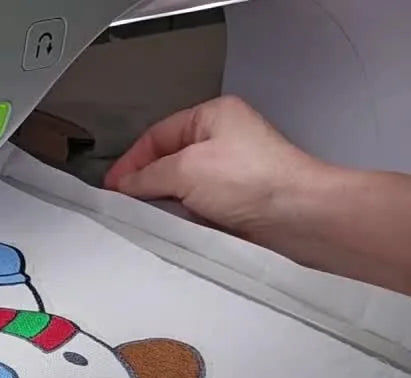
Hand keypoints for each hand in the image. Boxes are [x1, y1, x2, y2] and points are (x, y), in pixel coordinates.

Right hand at [104, 96, 327, 240]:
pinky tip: (176, 228)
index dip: (130, 161)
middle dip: (146, 183)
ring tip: (149, 219)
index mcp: (212, 115)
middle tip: (124, 206)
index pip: (157, 135)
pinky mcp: (237, 201)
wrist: (299, 216)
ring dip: (166, 203)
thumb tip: (122, 187)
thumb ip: (147, 176)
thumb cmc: (249, 180)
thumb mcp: (185, 169)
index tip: (111, 188)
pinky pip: (198, 207)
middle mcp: (223, 139)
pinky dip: (185, 217)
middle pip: (167, 161)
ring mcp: (231, 172)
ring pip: (181, 187)